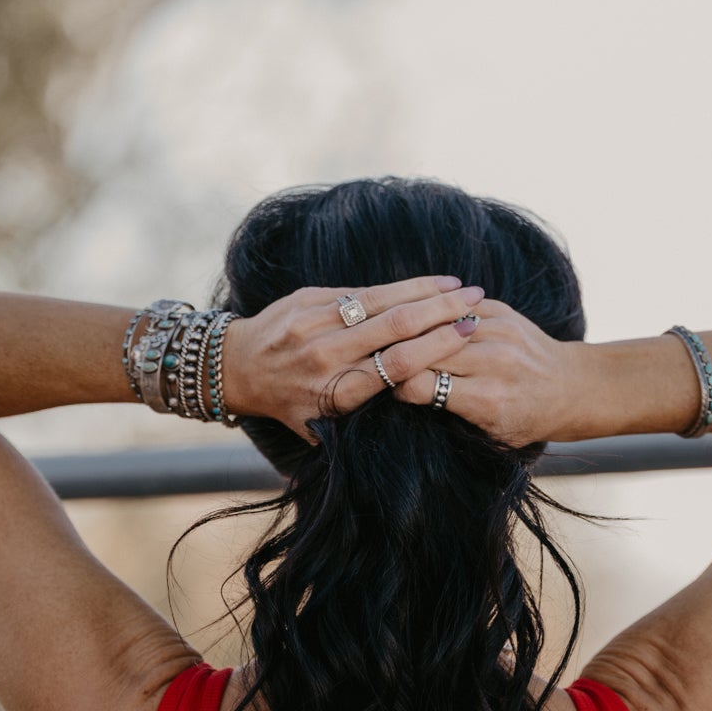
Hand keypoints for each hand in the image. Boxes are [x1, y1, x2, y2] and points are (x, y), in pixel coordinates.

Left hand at [218, 276, 486, 439]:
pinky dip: (397, 286)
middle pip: (395, 328)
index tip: (468, 335)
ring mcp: (315, 323)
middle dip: (441, 311)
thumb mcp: (320, 428)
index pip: (397, 367)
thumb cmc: (288, 404)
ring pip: (380, 301)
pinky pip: (360, 290)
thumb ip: (358, 425)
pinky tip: (427, 282)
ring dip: (425, 290)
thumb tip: (407, 416)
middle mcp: (326, 356)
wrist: (235, 367)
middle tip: (476, 303)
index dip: (437, 348)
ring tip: (461, 286)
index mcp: (336, 393)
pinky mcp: (308, 299)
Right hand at [393, 300, 584, 446]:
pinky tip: (420, 319)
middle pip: (424, 350)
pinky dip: (435, 314)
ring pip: (435, 322)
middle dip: (398, 354)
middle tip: (379, 358)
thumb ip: (450, 414)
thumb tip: (401, 390)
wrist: (570, 387)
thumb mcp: (489, 434)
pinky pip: (455, 306)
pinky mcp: (502, 311)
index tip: (389, 387)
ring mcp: (499, 332)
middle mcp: (493, 362)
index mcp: (486, 400)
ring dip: (412, 329)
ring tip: (391, 334)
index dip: (397, 385)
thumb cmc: (525, 419)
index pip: (420, 384)